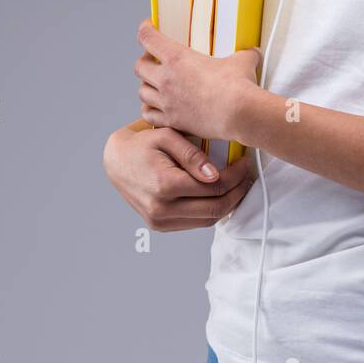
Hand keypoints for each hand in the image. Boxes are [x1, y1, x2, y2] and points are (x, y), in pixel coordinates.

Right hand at [103, 120, 255, 230]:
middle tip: (247, 175)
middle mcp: (161, 208)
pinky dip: (212, 211)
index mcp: (165, 185)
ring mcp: (160, 221)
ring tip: (237, 185)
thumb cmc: (142, 144)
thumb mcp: (167, 137)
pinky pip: (195, 223)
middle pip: (215, 208)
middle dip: (237, 192)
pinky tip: (219, 195)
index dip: (235, 176)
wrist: (116, 161)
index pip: (214, 187)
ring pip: (208, 220)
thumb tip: (216, 174)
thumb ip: (192, 155)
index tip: (244, 163)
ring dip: (228, 204)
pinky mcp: (160, 226)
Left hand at [134, 19, 261, 143]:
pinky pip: (148, 115)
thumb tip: (253, 52)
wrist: (238, 113)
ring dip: (147, 87)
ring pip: (141, 92)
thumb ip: (243, 54)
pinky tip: (157, 108)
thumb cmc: (237, 86)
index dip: (145, 30)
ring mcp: (167, 101)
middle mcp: (166, 79)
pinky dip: (150, 110)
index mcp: (178, 57)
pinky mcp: (172, 120)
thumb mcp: (241, 60)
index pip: (148, 38)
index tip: (147, 28)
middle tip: (153, 61)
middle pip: (139, 66)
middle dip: (145, 61)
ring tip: (156, 86)